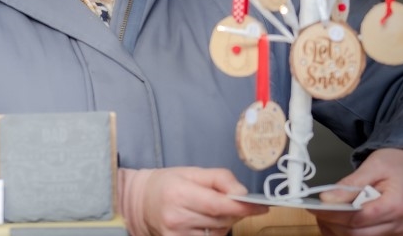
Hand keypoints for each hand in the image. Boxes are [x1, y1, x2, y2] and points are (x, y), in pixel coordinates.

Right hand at [120, 166, 268, 235]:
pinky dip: (214, 232)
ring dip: (224, 222)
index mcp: (179, 194)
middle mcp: (177, 217)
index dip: (243, 207)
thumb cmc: (168, 184)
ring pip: (218, 232)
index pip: (219, 205)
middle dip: (234, 211)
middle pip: (222, 219)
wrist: (141, 201)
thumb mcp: (192, 172)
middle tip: (233, 202)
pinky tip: (204, 222)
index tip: (260, 206)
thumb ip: (220, 178)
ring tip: (210, 210)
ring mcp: (177, 234)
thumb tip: (242, 191)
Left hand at [310, 148, 402, 235]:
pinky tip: (335, 222)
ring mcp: (396, 234)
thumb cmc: (395, 165)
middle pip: (356, 234)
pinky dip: (345, 232)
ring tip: (324, 214)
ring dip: (336, 230)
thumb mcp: (372, 166)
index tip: (314, 206)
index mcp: (396, 206)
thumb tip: (326, 199)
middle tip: (315, 210)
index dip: (333, 214)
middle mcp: (398, 225)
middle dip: (331, 223)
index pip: (358, 218)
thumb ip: (349, 184)